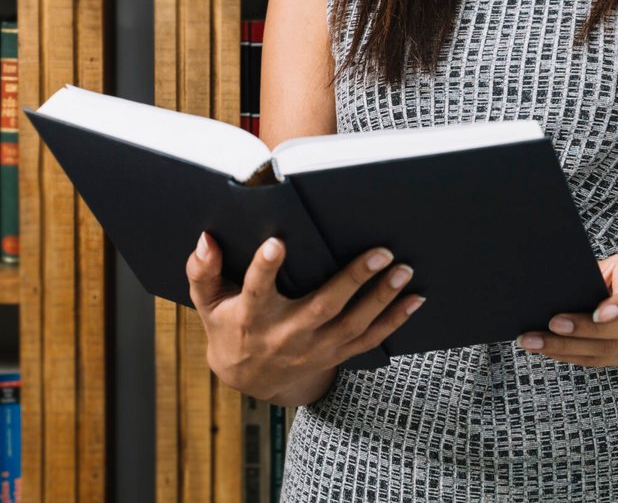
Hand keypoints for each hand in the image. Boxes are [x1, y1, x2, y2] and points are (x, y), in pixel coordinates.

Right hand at [184, 231, 425, 405]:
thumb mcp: (207, 302)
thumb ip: (202, 271)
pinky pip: (369, 340)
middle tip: (379, 252)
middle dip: (353, 280)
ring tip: (403, 270)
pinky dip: (394, 321)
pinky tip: (415, 300)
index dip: (265, 269)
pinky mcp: (335, 354)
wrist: (249, 378)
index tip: (276, 244)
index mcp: (251, 317)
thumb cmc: (227, 327)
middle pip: (322, 307)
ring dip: (382, 298)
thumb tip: (206, 239)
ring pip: (353, 324)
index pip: (256, 291)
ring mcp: (315, 348)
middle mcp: (286, 334)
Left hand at [516, 251, 617, 368]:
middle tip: (553, 324)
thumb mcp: (615, 263)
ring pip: (605, 350)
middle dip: (584, 329)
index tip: (597, 313)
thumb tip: (556, 278)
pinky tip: (542, 349)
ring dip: (565, 347)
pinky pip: (594, 360)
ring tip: (533, 341)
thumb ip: (594, 271)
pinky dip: (566, 355)